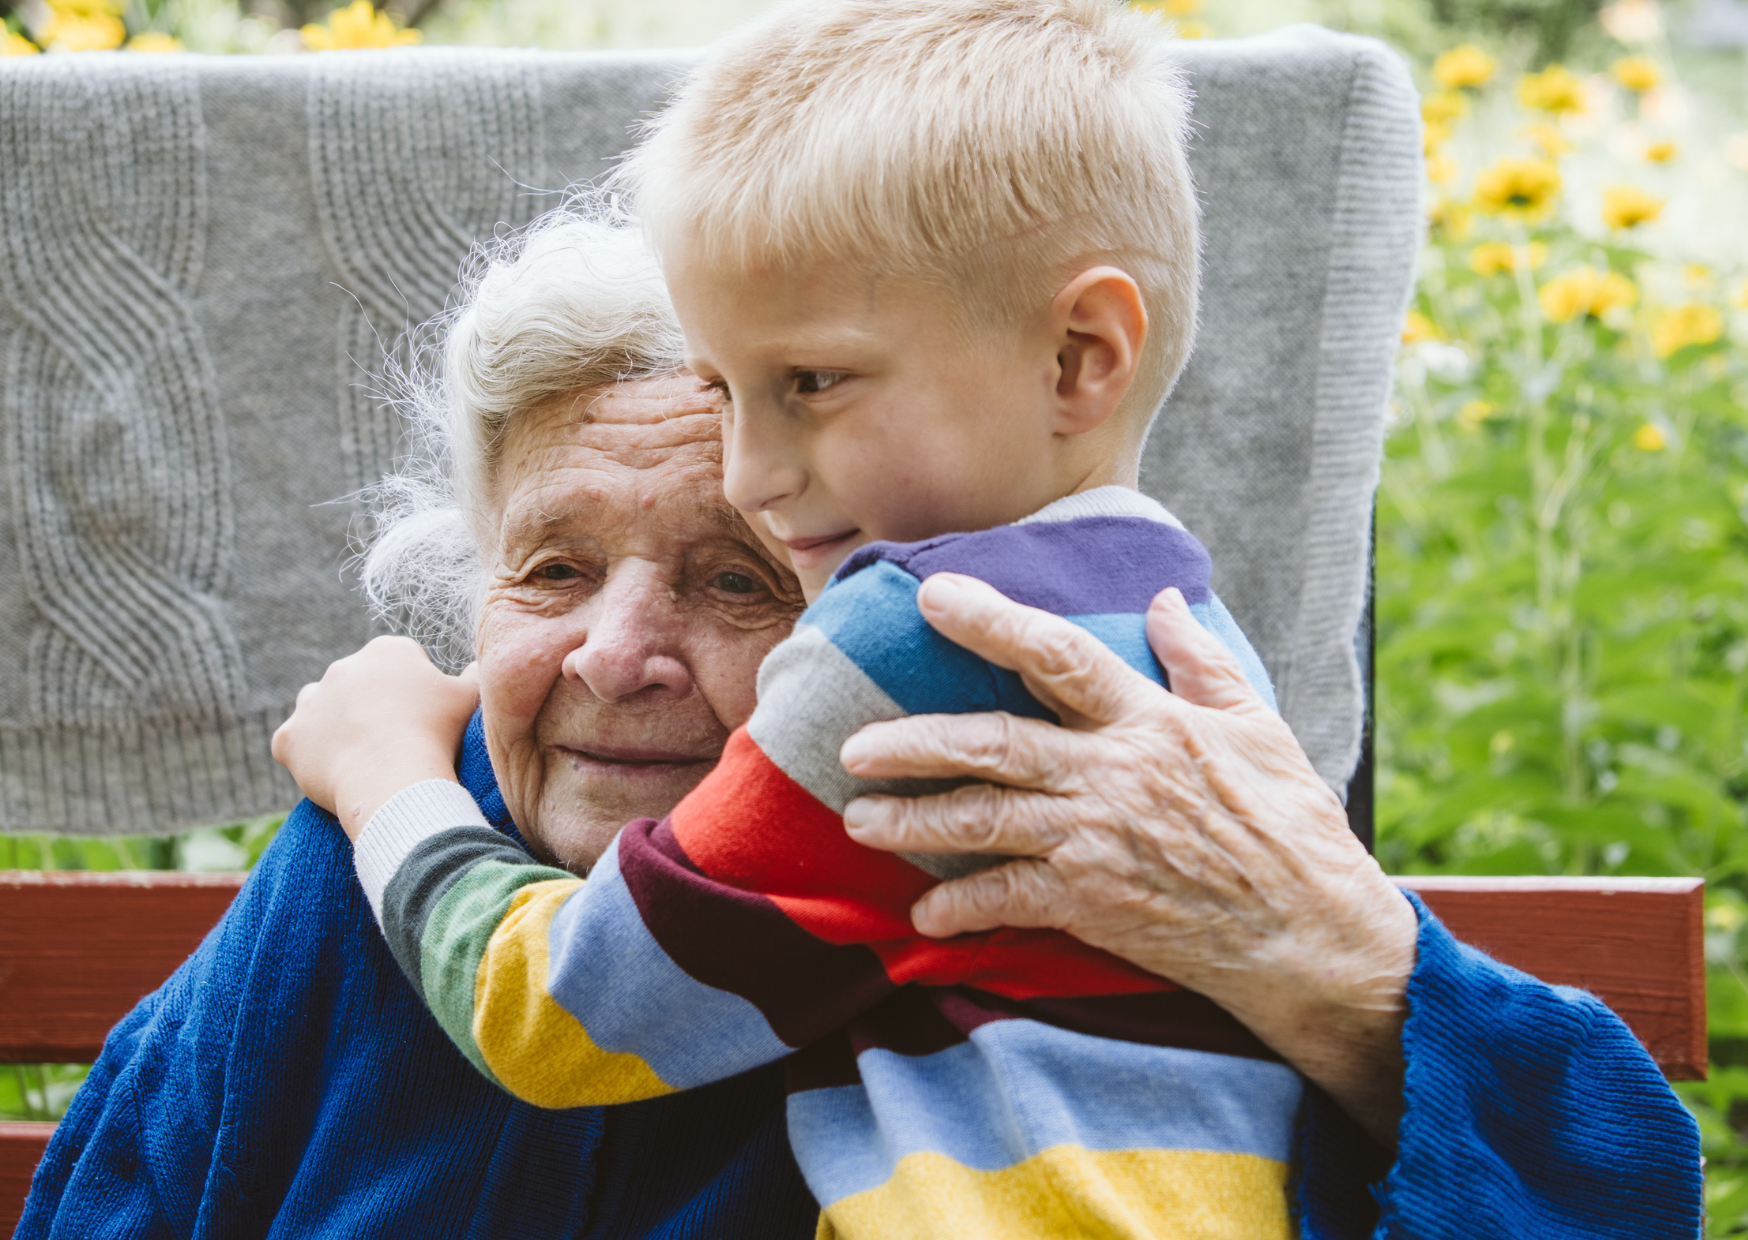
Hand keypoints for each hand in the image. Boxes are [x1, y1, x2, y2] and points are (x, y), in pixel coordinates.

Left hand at [272, 636, 480, 840]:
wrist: (394, 777)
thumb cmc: (438, 734)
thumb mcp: (471, 697)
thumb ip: (474, 676)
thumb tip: (477, 668)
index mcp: (387, 651)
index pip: (398, 665)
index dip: (412, 693)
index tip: (423, 718)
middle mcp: (342, 666)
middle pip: (357, 685)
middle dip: (371, 707)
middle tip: (394, 741)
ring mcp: (310, 701)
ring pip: (320, 709)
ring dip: (334, 725)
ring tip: (361, 756)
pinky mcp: (288, 737)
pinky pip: (294, 745)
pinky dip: (309, 757)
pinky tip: (333, 772)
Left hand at [839, 574, 1417, 1144]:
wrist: (1312, 937)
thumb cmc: (1291, 828)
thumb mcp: (1258, 728)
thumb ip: (1201, 662)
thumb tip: (1165, 599)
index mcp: (1149, 722)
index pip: (1057, 654)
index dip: (991, 621)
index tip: (934, 597)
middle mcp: (1111, 775)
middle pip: (991, 743)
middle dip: (913, 742)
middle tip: (854, 748)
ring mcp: (1096, 841)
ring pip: (982, 821)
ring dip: (913, 822)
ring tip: (861, 820)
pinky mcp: (1093, 904)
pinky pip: (1008, 899)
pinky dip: (961, 906)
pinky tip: (926, 912)